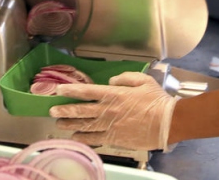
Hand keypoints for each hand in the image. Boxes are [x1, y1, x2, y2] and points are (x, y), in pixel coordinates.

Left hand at [50, 72, 178, 151]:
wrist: (167, 123)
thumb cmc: (156, 100)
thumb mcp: (143, 80)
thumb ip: (124, 78)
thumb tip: (112, 81)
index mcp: (114, 94)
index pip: (86, 92)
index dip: (71, 91)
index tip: (59, 91)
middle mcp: (108, 111)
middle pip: (80, 111)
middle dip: (64, 111)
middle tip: (52, 111)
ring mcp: (110, 126)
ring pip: (84, 126)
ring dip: (70, 125)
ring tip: (59, 125)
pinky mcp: (114, 139)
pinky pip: (95, 140)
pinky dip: (84, 139)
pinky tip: (76, 138)